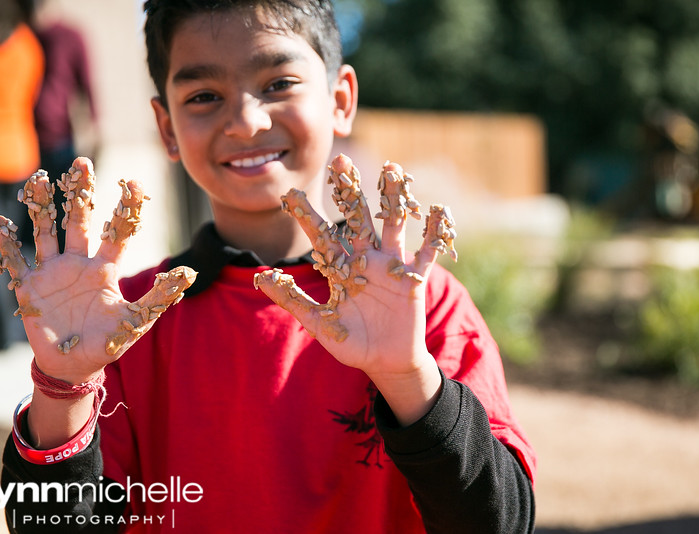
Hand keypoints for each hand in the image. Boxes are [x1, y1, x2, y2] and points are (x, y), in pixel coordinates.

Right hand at [0, 157, 194, 384]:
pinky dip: (6, 243)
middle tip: (83, 163)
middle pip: (80, 221)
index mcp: (105, 268)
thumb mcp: (136, 320)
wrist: (74, 365)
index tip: (134, 182)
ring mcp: (52, 271)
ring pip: (46, 232)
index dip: (125, 208)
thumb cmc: (107, 341)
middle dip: (81, 194)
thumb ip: (160, 297)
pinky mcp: (29, 286)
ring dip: (43, 208)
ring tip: (41, 180)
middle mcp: (79, 263)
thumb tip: (190, 273)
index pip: (117, 231)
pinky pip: (15, 260)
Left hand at [254, 154, 456, 403]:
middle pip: (357, 219)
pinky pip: (427, 252)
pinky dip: (434, 233)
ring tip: (393, 169)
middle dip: (351, 191)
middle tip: (342, 162)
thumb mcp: (319, 324)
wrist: (386, 361)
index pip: (322, 236)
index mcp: (340, 269)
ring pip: (392, 225)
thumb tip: (259, 276)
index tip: (291, 194)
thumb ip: (292, 299)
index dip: (308, 215)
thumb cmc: (351, 343)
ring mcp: (391, 265)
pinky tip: (439, 211)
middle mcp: (365, 259)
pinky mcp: (414, 277)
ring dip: (392, 199)